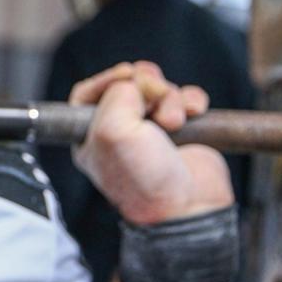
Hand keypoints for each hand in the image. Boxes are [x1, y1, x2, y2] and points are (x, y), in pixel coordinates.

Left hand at [70, 61, 232, 224]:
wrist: (188, 206)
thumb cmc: (144, 178)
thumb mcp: (112, 131)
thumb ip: (115, 95)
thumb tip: (134, 83)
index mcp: (91, 136)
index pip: (88, 93)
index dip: (108, 78)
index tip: (127, 75)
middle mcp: (119, 132)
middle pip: (129, 85)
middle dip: (146, 86)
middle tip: (155, 100)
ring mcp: (152, 131)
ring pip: (160, 90)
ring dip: (171, 97)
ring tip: (174, 122)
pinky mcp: (183, 132)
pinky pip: (187, 100)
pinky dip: (192, 101)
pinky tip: (194, 114)